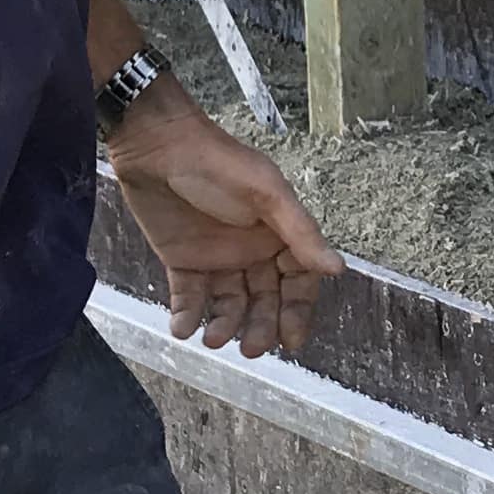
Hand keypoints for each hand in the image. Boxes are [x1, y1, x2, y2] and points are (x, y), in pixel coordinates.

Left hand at [108, 86, 343, 357]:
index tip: (291, 340)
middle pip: (264, 301)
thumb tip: (338, 269)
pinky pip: (189, 298)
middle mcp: (252, 250)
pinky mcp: (182, 262)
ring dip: (224, 325)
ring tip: (212, 338)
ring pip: (228, 305)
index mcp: (279, 233)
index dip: (297, 312)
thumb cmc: (217, 162)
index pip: (297, 282)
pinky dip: (187, 316)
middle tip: (250, 349)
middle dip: (260, 327)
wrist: (156, 145)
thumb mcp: (265, 193)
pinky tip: (183, 328)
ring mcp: (217, 258)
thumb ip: (300, 232)